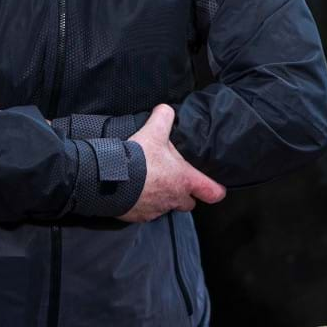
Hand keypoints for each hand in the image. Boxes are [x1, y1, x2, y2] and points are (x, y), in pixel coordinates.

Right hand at [118, 104, 225, 221]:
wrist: (111, 179)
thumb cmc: (139, 159)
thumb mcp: (154, 130)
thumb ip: (165, 117)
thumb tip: (167, 109)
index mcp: (185, 180)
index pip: (213, 192)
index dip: (216, 188)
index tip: (214, 185)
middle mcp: (174, 198)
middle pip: (189, 202)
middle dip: (185, 193)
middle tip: (175, 178)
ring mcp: (157, 210)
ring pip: (167, 206)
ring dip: (162, 197)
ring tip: (151, 181)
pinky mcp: (140, 216)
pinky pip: (147, 212)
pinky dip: (144, 203)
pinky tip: (136, 189)